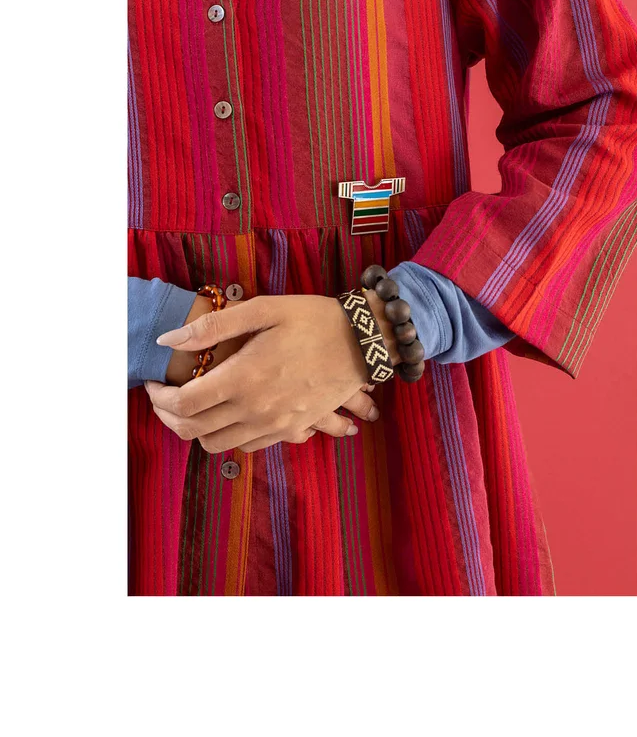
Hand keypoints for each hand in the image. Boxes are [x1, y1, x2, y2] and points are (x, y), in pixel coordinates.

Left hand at [145, 292, 399, 453]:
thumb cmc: (314, 319)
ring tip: (191, 408)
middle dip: (168, 417)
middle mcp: (256, 409)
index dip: (159, 397)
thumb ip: (213, 326)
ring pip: (217, 445)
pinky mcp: (292, 429)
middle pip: (194, 431)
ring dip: (195, 431)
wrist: (364, 342)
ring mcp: (275, 424)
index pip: (184, 404)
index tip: (153, 383)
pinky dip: (227, 436)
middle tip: (163, 398)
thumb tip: (169, 340)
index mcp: (244, 377)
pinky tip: (227, 415)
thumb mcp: (265, 309)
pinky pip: (248, 447)